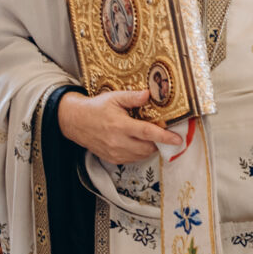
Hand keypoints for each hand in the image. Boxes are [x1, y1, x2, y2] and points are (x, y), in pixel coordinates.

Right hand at [58, 88, 185, 163]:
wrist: (75, 122)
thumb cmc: (95, 108)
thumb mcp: (114, 97)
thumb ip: (133, 97)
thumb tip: (149, 94)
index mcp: (120, 125)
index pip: (147, 133)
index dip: (165, 137)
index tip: (178, 139)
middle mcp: (118, 142)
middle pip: (148, 147)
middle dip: (159, 143)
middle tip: (165, 134)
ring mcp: (114, 152)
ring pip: (141, 155)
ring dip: (150, 148)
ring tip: (151, 137)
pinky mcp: (112, 158)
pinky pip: (132, 159)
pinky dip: (140, 153)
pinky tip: (139, 143)